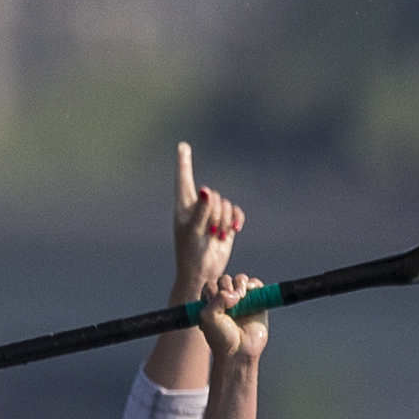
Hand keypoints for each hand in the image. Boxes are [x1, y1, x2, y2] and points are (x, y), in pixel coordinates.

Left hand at [170, 143, 244, 303]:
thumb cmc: (191, 253)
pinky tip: (234, 230)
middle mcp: (198, 206)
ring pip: (225, 204)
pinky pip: (235, 211)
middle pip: (213, 196)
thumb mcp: (193, 231)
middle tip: (208, 232)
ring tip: (216, 236)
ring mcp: (212, 214)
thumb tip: (205, 190)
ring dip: (224, 221)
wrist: (202, 273)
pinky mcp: (225, 222)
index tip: (182, 145)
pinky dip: (236, 219)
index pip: (184, 179)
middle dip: (214, 214)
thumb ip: (200, 210)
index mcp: (184, 205)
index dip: (184, 162)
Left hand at [197, 274, 270, 366]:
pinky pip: (256, 284)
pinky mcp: (256, 302)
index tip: (215, 304)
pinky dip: (253, 284)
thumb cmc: (222, 338)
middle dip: (226, 286)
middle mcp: (225, 300)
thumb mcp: (209, 318)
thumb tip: (233, 293)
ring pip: (240, 279)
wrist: (239, 352)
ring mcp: (242, 300)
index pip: (210, 285)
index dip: (213, 290)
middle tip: (231, 302)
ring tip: (240, 297)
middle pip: (225, 280)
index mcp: (211, 303)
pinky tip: (250, 292)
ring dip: (239, 283)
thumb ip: (216, 300)